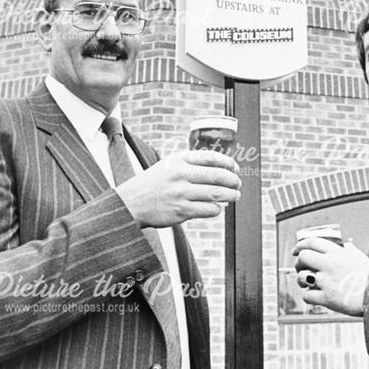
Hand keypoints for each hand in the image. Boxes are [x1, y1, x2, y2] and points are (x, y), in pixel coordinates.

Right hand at [116, 149, 240, 226]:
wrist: (129, 203)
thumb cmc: (152, 184)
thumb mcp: (167, 165)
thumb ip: (189, 164)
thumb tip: (219, 170)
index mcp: (178, 160)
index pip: (211, 157)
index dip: (228, 163)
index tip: (235, 168)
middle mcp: (181, 174)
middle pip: (218, 176)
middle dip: (233, 181)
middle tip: (238, 184)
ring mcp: (181, 193)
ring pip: (217, 194)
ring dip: (231, 195)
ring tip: (235, 196)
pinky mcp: (181, 211)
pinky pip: (209, 210)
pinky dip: (217, 209)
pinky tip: (217, 208)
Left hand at [292, 238, 368, 316]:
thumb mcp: (361, 258)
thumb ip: (350, 250)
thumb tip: (347, 244)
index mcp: (337, 253)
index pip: (312, 242)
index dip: (300, 245)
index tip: (296, 250)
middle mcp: (330, 264)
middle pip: (303, 257)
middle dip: (298, 262)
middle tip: (300, 267)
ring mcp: (327, 281)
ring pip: (302, 277)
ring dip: (302, 280)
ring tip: (308, 282)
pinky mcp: (327, 298)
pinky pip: (307, 296)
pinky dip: (309, 297)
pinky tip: (315, 296)